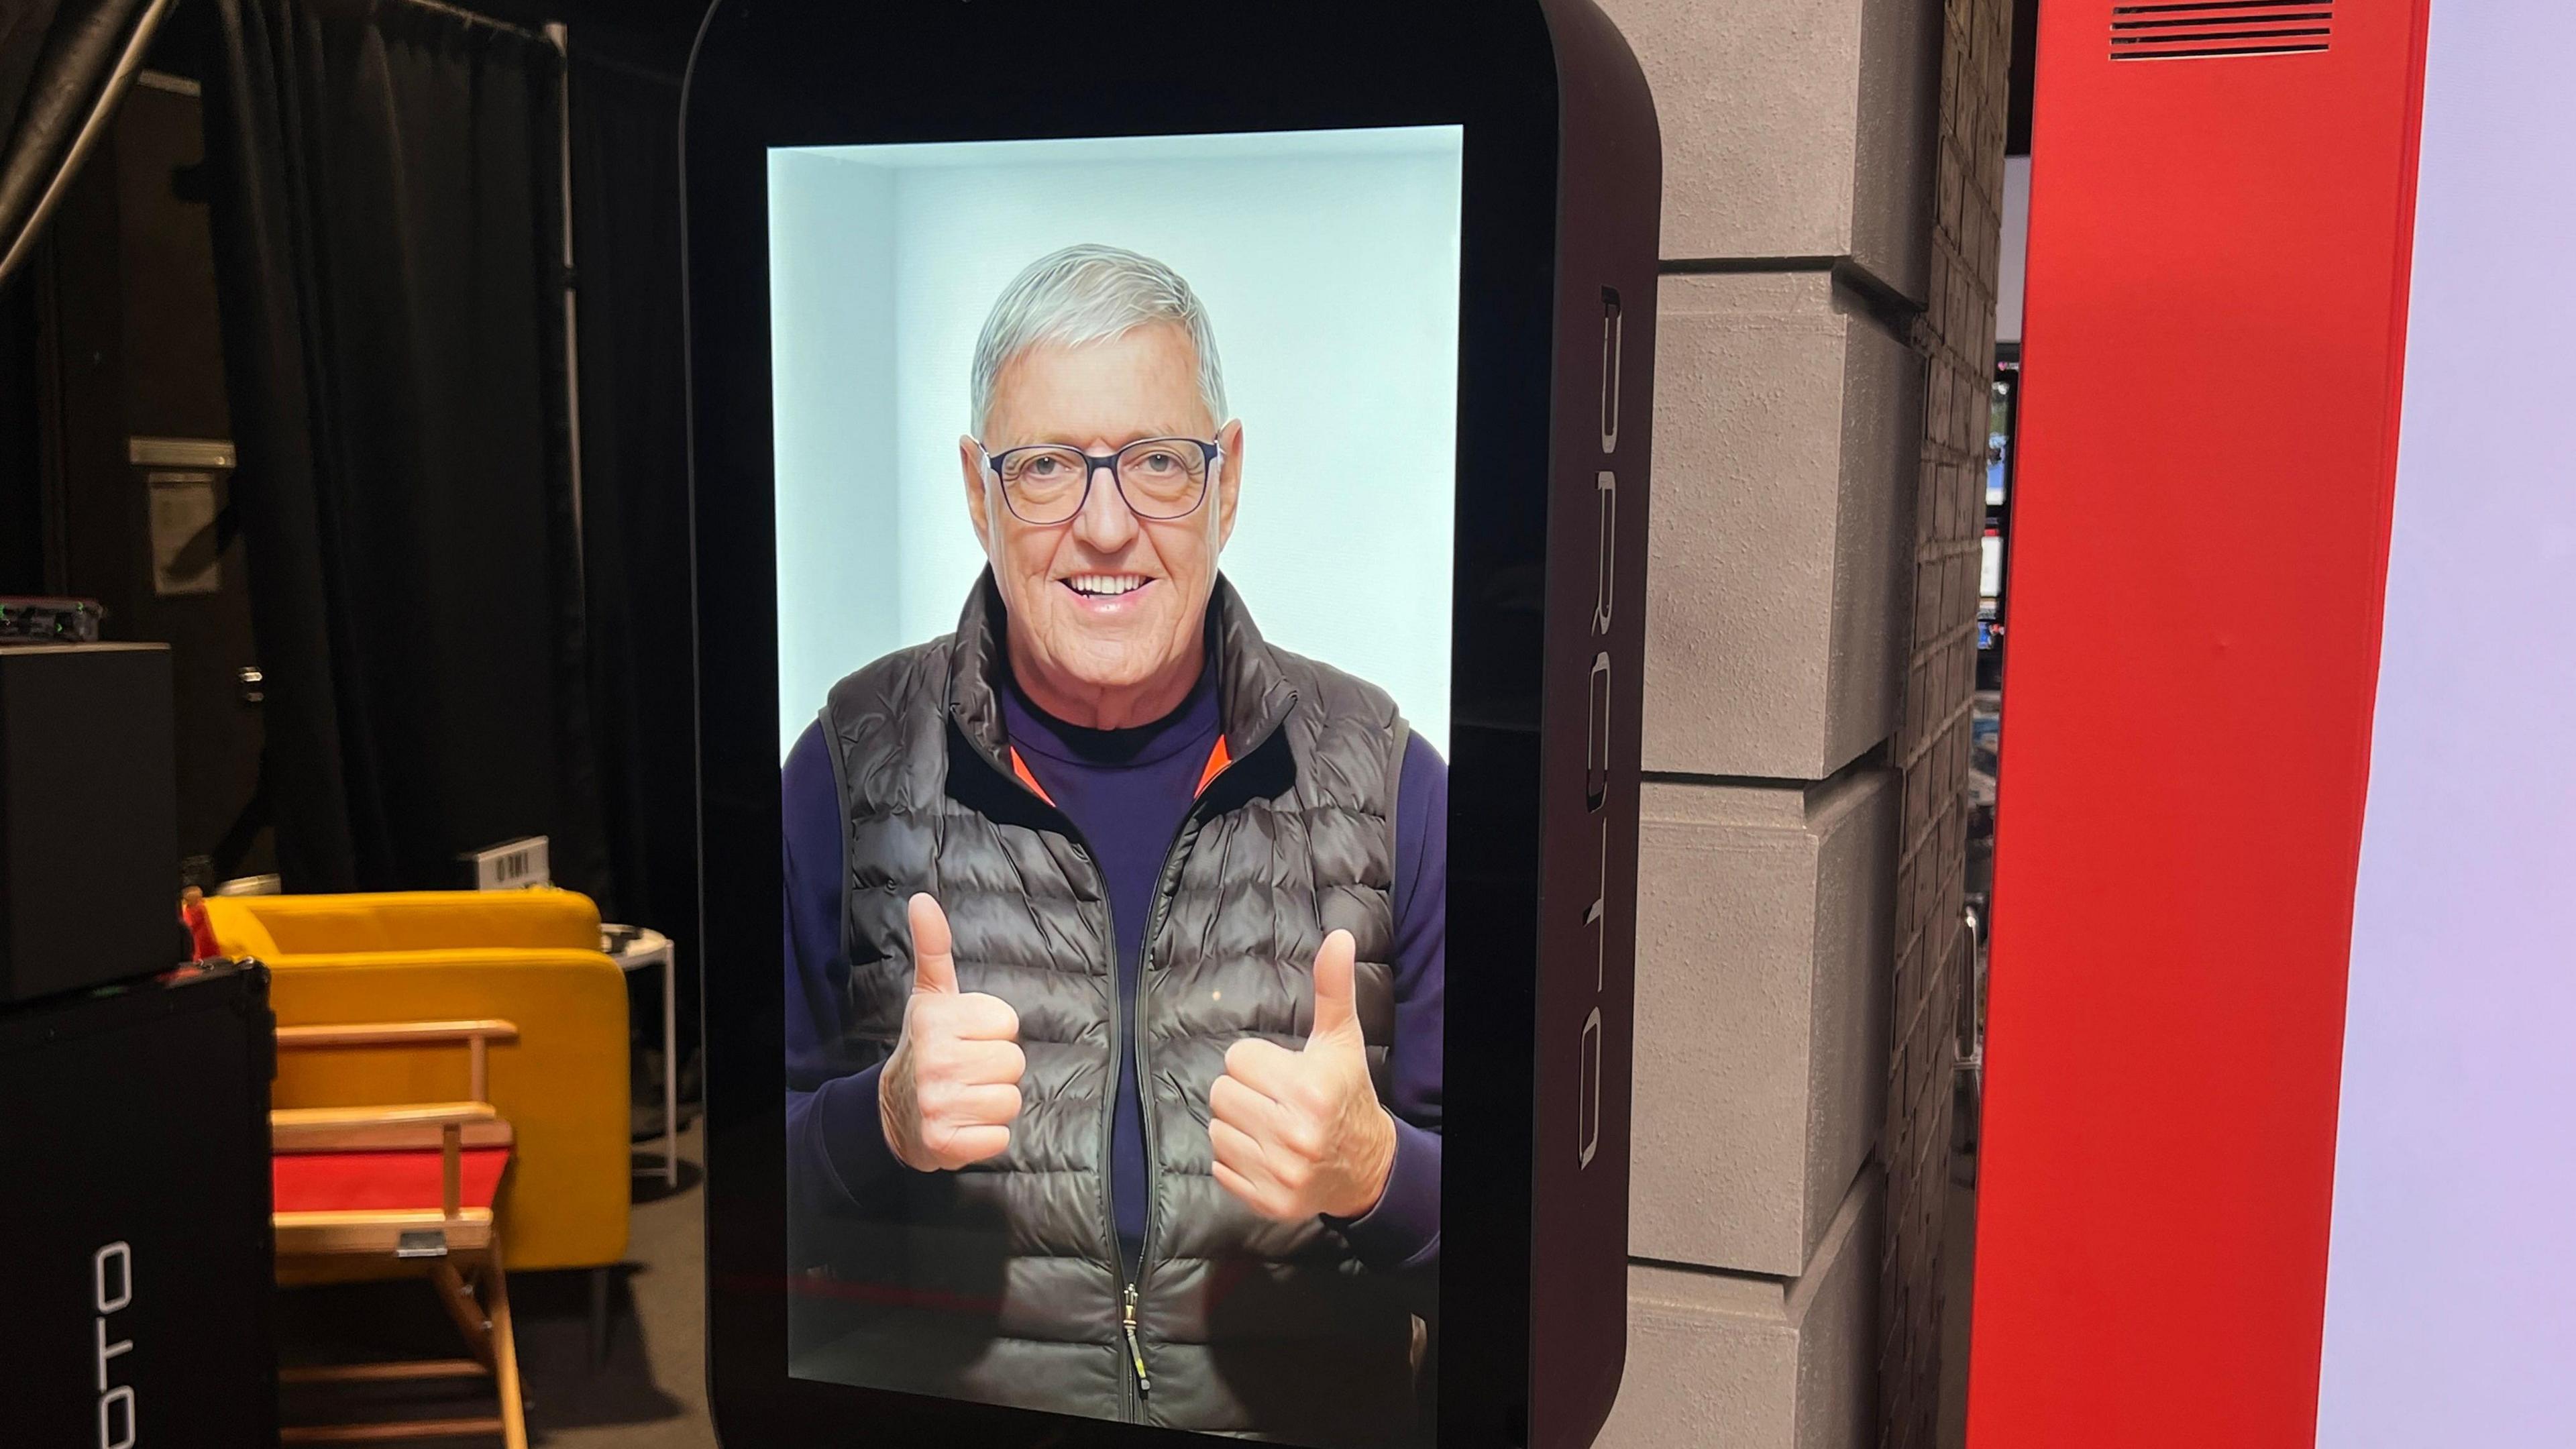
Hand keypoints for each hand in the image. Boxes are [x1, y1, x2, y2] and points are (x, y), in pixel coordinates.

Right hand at [878, 893, 1024, 1170]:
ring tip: (964, 1097)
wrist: (893, 1112)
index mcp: (936, 1019)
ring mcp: (937, 1103)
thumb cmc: (926, 1047)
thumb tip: (922, 900)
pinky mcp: (944, 1143)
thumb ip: (933, 948)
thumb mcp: (930, 995)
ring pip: (1010, 1100)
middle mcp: (934, 1060)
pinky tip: (962, 1125)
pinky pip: (1000, 1138)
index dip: (993, 1032)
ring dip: (993, 1104)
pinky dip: (986, 1137)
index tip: (966, 1038)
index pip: (1007, 1022)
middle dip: (995, 1069)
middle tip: (965, 1071)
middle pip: (1014, 1062)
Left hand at [1208, 930, 1396, 1221]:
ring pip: (1216, 1130)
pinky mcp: (1267, 1202)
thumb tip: (1339, 938)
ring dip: (1238, 1126)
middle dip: (1245, 1092)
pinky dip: (1238, 1160)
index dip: (1258, 1063)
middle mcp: (1294, 1134)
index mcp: (1310, 1089)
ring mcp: (1280, 1172)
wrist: (1366, 1167)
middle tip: (1275, 1100)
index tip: (1284, 1074)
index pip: (1237, 1060)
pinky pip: (1220, 1166)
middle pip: (1221, 1093)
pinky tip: (1267, 1154)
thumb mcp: (1341, 1039)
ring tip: (1270, 1127)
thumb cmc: (1345, 1093)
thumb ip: (1332, 988)